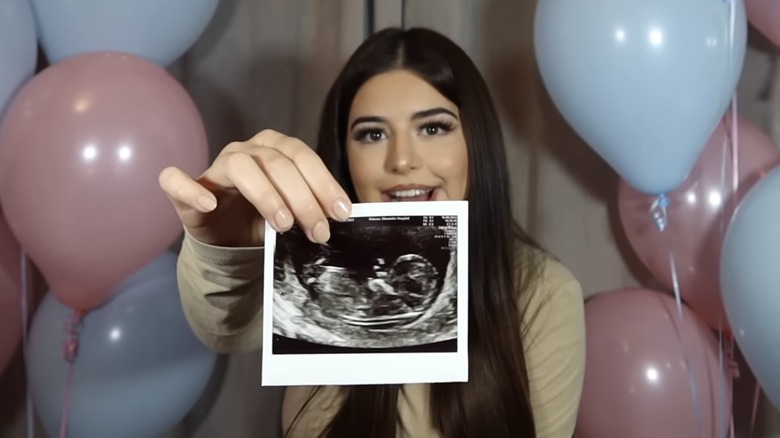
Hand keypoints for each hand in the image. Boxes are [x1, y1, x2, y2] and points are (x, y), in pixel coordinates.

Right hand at [158, 129, 351, 246]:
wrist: (229, 243)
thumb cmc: (265, 221)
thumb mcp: (295, 214)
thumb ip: (315, 208)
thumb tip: (345, 215)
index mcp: (274, 149)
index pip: (302, 156)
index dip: (323, 183)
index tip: (341, 213)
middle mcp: (245, 151)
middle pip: (276, 163)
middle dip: (303, 198)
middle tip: (319, 231)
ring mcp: (215, 168)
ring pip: (240, 166)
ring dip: (265, 194)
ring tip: (283, 224)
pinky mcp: (185, 191)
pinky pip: (177, 180)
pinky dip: (192, 189)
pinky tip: (211, 205)